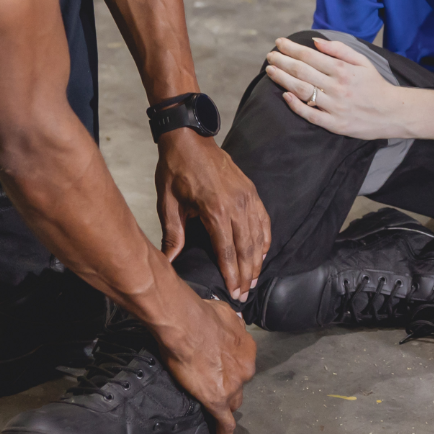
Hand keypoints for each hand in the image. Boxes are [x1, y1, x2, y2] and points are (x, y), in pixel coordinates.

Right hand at [154, 292, 257, 433]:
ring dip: (226, 405)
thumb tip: (233, 321)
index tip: (224, 370)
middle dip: (229, 386)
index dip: (232, 369)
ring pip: (232, 402)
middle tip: (214, 385)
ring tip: (215, 412)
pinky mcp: (217, 400)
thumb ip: (231, 323)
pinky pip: (224, 423)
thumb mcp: (224, 313)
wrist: (186, 324)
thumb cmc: (200, 315)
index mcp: (247, 348)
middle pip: (239, 385)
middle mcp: (245, 369)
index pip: (242, 365)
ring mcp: (232, 386)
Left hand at [156, 131, 270, 302]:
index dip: (231, 274)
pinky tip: (262, 252)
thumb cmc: (176, 169)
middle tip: (245, 294)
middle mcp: (235, 205)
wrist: (189, 139)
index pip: (227, 251)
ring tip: (254, 280)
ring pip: (257, 236)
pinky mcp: (251, 191)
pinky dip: (265, 238)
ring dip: (257, 260)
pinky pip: (263, 219)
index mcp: (214, 209)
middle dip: (246, 274)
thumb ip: (172, 234)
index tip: (234, 292)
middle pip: (246, 248)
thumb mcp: (168, 203)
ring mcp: (247, 197)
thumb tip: (168, 261)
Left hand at [264, 36, 411, 139]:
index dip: (291, 48)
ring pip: (303, 91)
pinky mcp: (335, 124)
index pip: (310, 56)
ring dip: (283, 80)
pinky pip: (311, 115)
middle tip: (270, 56)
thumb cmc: (375, 84)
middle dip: (283, 62)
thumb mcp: (362, 61)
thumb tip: (315, 41)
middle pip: (302, 72)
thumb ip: (339, 49)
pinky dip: (296, 106)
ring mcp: (334, 106)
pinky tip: (285, 96)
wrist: (393, 112)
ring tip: (271, 71)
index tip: (279, 43)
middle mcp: (336, 87)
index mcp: (342, 70)